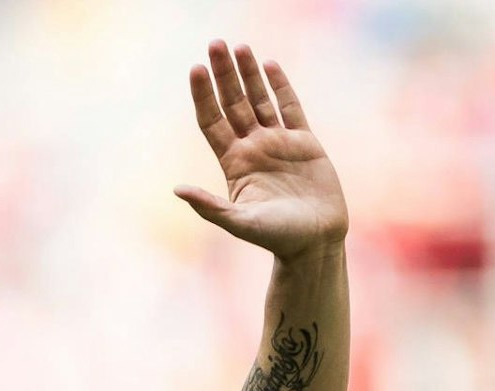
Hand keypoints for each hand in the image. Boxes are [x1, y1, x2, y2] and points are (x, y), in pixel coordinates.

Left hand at [176, 41, 348, 259]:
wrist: (316, 242)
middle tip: (214, 43)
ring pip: (259, 99)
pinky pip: (290, 106)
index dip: (204, 95)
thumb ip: (210, 207)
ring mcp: (278, 143)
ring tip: (238, 46)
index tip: (196, 69)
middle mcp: (253, 148)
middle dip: (223, 74)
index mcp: (234, 164)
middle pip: (232, 103)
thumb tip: (178, 190)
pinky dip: (280, 86)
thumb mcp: (240, 223)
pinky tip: (269, 65)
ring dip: (248, 73)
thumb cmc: (277, 238)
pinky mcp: (304, 142)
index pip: (212, 121)